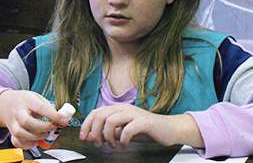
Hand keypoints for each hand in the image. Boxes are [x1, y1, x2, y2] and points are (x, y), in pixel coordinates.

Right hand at [0, 90, 70, 148]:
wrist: (7, 103)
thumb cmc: (25, 101)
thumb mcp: (37, 98)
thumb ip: (49, 108)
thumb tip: (62, 118)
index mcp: (27, 100)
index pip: (40, 107)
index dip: (53, 115)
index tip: (63, 120)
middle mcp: (18, 112)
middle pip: (27, 122)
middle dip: (43, 127)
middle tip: (53, 127)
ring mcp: (13, 123)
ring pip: (21, 133)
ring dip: (36, 137)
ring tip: (45, 133)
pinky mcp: (12, 133)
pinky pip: (17, 142)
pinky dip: (28, 144)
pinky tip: (35, 140)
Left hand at [79, 104, 202, 147]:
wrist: (168, 129)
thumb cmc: (145, 130)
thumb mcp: (122, 131)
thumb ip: (108, 132)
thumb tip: (91, 137)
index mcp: (116, 108)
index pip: (95, 113)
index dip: (86, 125)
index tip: (84, 138)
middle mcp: (123, 108)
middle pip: (100, 116)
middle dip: (95, 132)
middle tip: (98, 144)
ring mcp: (133, 113)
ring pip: (110, 120)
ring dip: (108, 136)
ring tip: (113, 145)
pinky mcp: (144, 121)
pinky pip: (127, 129)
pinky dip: (122, 139)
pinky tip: (124, 145)